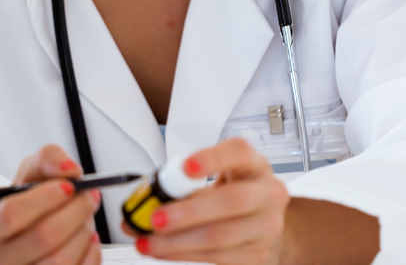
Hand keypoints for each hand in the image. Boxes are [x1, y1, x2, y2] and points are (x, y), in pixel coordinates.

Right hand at [0, 144, 102, 264]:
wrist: (32, 232)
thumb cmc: (30, 204)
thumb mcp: (31, 173)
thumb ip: (48, 159)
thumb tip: (68, 169)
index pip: (10, 215)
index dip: (44, 198)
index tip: (67, 186)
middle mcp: (1, 260)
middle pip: (43, 238)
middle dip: (75, 212)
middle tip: (88, 197)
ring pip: (61, 261)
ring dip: (84, 233)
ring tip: (85, 218)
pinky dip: (91, 253)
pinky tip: (86, 239)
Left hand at [126, 138, 288, 264]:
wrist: (257, 221)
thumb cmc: (228, 193)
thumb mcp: (210, 179)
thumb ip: (178, 185)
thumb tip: (137, 206)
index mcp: (253, 165)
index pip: (238, 152)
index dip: (212, 158)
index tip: (185, 167)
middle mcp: (267, 194)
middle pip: (233, 200)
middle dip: (188, 212)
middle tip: (155, 218)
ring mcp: (267, 227)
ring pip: (222, 236)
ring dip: (178, 241)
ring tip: (149, 241)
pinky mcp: (259, 255)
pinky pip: (219, 257)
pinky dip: (185, 255)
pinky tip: (165, 250)